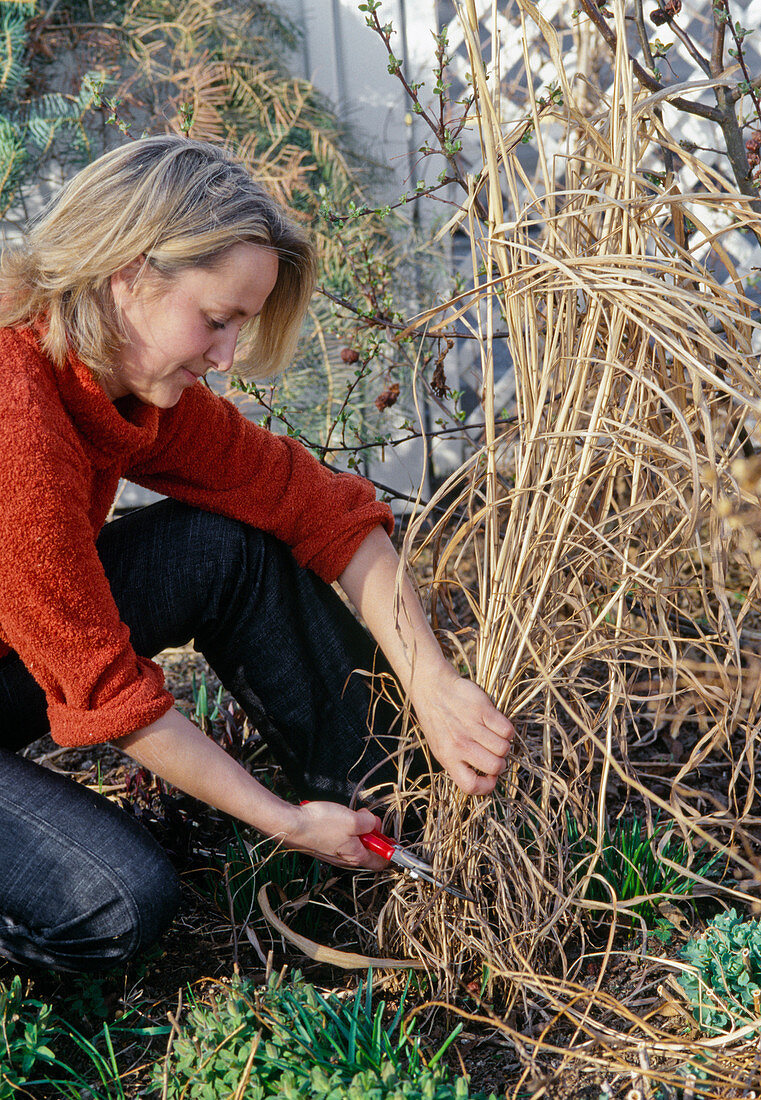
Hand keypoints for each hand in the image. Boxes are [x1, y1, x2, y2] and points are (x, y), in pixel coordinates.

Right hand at [283, 801, 386, 869]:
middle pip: (367, 850)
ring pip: (353, 842)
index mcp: (356, 856)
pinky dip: (343, 828)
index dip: (389, 849)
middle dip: (371, 833)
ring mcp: (333, 853)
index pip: (381, 861)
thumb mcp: (353, 819)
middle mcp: (345, 859)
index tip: (390, 836)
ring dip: (356, 828)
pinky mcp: (324, 846)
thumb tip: (374, 823)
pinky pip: (341, 838)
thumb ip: (369, 822)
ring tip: (349, 815)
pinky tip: (336, 817)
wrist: (290, 825)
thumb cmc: (319, 824)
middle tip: (366, 819)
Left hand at [412, 667, 514, 795]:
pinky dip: (507, 730)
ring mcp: (471, 727)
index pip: (471, 785)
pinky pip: (507, 730)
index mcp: (448, 758)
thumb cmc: (438, 720)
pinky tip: (498, 725)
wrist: (432, 688)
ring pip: (503, 748)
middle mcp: (460, 745)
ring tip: (494, 737)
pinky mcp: (482, 710)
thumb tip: (486, 778)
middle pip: (495, 766)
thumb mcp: (440, 747)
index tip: (490, 778)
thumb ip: (458, 764)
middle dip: (500, 763)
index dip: (486, 786)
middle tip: (494, 753)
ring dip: (504, 744)